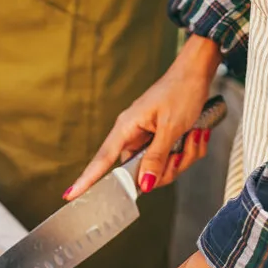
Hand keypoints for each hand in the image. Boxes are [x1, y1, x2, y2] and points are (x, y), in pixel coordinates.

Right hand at [66, 36, 222, 198]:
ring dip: (181, 156)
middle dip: (167, 167)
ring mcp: (147, 138)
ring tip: (193, 135)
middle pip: (141, 172)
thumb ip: (156, 157)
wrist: (196, 72)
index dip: (87, 179)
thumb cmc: (181, 91)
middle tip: (182, 150)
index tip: (71, 194)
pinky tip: (195, 134)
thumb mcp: (171, 127)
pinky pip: (171, 159)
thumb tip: (144, 184)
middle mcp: (133, 135)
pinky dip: (186, 151)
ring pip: (160, 168)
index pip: (102, 159)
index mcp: (126, 128)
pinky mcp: (159, 139)